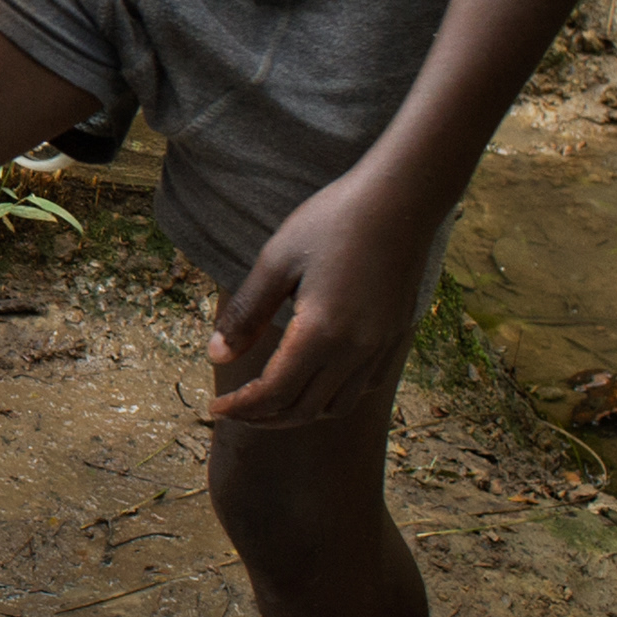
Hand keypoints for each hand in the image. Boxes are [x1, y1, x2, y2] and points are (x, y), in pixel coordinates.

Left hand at [203, 167, 440, 429]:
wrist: (401, 199)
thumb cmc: (332, 221)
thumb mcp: (276, 261)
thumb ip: (247, 314)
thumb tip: (216, 356)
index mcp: (321, 333)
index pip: (275, 393)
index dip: (242, 408)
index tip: (215, 409)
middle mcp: (356, 350)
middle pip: (305, 409)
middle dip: (264, 417)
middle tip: (234, 411)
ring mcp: (380, 346)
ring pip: (336, 405)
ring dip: (299, 413)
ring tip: (268, 404)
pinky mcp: (395, 336)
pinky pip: (362, 387)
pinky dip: (332, 397)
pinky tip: (314, 382)